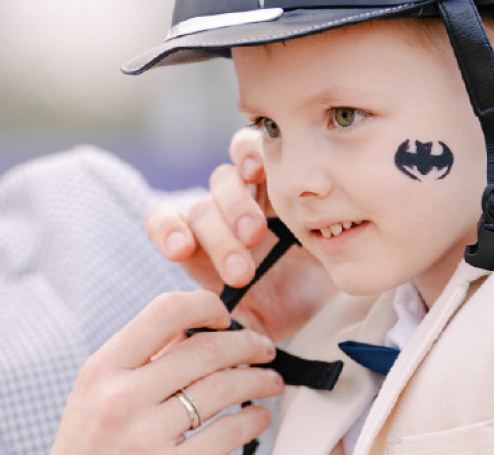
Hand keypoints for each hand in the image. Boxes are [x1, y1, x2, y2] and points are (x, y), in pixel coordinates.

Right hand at [51, 290, 282, 453]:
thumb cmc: (90, 442)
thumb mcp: (96, 390)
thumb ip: (140, 355)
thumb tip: (193, 326)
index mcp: (103, 368)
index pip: (165, 312)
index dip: (205, 305)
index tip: (224, 317)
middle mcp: (123, 399)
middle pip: (206, 351)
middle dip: (247, 344)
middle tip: (263, 348)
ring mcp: (146, 437)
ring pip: (223, 389)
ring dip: (258, 381)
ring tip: (269, 382)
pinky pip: (228, 434)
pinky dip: (253, 420)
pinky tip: (258, 416)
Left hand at [146, 129, 334, 343]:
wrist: (329, 300)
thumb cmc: (282, 313)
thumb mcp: (243, 330)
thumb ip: (214, 331)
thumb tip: (182, 342)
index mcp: (198, 246)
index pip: (164, 220)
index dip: (167, 229)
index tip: (180, 251)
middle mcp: (219, 216)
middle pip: (203, 210)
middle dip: (219, 240)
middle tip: (242, 272)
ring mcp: (248, 193)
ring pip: (224, 180)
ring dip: (236, 206)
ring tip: (256, 233)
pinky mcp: (277, 177)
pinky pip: (250, 151)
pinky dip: (248, 155)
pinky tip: (256, 172)